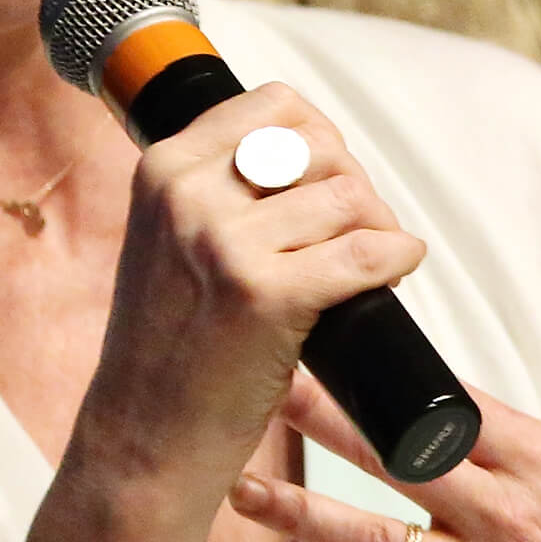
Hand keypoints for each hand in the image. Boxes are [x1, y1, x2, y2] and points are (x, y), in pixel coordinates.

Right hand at [70, 84, 424, 495]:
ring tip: (370, 266)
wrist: (143, 437)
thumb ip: (215, 194)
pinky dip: (397, 257)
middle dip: (354, 187)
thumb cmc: (169, 348)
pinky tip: (397, 270)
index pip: (274, 104)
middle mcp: (188, 195)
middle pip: (320, 148)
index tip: (329, 182)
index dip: (321, 138)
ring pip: (349, 198)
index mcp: (163, 169)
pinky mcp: (264, 296)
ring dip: (378, 228)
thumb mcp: (168, 243)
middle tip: (356, 233)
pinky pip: (365, 253)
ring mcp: (225, 244)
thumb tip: (310, 158)